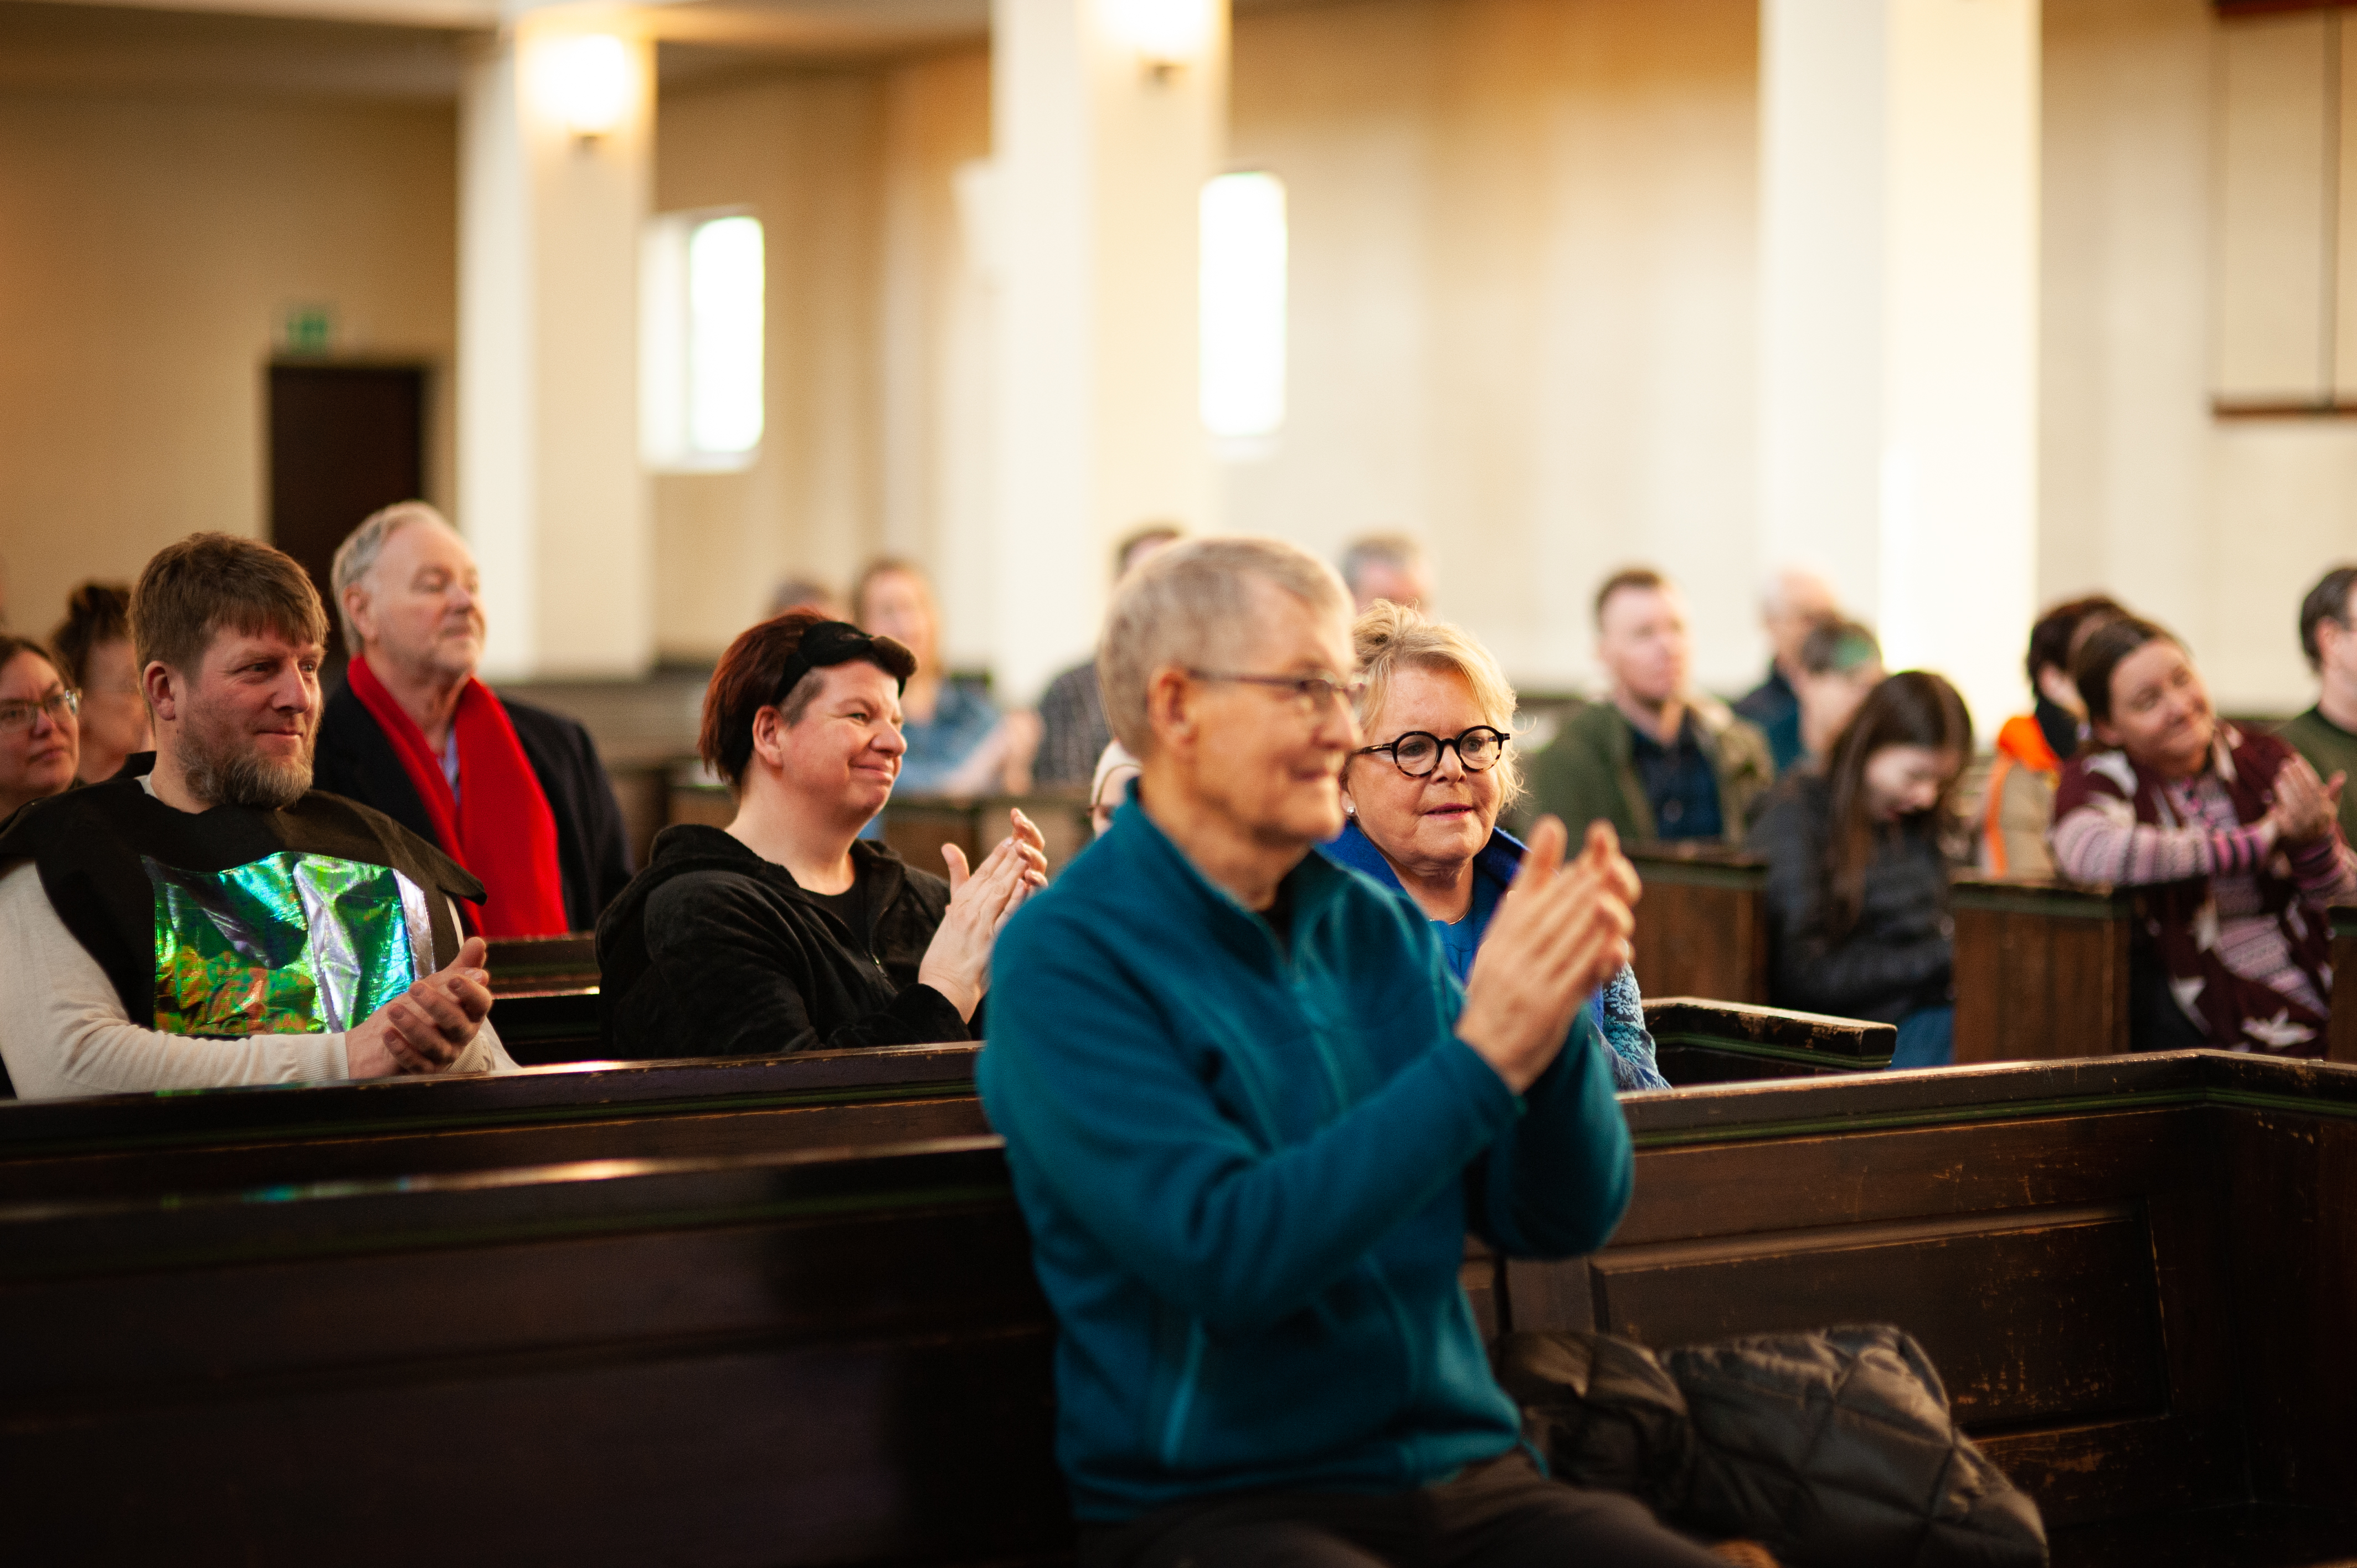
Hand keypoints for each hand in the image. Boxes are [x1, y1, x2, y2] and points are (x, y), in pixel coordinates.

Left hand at [346, 936, 492, 1078]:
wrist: (384, 1039)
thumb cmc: (418, 1009)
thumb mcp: (439, 984)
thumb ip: (461, 966)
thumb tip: (478, 942)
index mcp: (470, 1014)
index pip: (481, 1003)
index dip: (470, 992)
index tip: (454, 978)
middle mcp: (460, 1037)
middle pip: (458, 1025)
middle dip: (438, 1005)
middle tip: (415, 987)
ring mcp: (442, 1056)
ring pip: (434, 1045)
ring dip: (414, 1026)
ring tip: (394, 1008)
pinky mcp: (421, 1070)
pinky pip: (414, 1063)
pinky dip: (401, 1049)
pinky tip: (387, 1033)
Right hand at [918, 809, 1050, 1019]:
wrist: (942, 987)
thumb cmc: (945, 955)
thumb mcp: (948, 917)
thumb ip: (956, 884)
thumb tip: (949, 852)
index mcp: (958, 905)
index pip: (981, 874)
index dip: (996, 855)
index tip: (1010, 838)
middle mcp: (968, 911)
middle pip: (992, 878)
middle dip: (1009, 856)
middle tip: (1024, 836)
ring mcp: (979, 926)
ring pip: (1000, 892)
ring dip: (1014, 871)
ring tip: (1027, 852)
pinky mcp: (990, 943)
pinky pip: (1006, 917)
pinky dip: (1016, 899)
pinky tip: (1026, 884)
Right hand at [1455, 818, 1638, 1093]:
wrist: (1480, 1057)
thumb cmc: (1494, 999)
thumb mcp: (1498, 949)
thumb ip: (1520, 907)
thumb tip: (1533, 868)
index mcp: (1501, 938)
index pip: (1532, 894)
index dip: (1557, 863)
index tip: (1573, 832)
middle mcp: (1513, 955)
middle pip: (1555, 910)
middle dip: (1585, 880)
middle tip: (1610, 856)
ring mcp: (1531, 982)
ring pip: (1569, 939)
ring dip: (1596, 911)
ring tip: (1617, 887)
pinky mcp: (1548, 1009)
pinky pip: (1577, 980)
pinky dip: (1598, 960)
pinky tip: (1618, 945)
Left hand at [2267, 754, 2344, 846]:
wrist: (2308, 850)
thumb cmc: (2316, 823)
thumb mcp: (2326, 809)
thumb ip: (2332, 793)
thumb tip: (2341, 774)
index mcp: (2325, 809)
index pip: (2315, 785)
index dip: (2305, 770)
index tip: (2295, 757)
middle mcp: (2316, 818)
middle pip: (2304, 793)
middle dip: (2294, 777)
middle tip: (2284, 764)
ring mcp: (2303, 827)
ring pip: (2294, 805)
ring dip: (2286, 790)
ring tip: (2278, 777)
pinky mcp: (2289, 835)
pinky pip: (2281, 820)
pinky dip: (2275, 809)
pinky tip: (2267, 798)